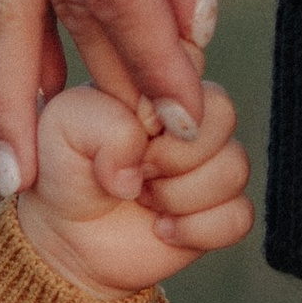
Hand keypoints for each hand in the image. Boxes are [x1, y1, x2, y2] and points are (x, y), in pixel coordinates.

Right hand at [0, 0, 256, 190]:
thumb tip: (189, 32)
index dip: (152, 60)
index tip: (184, 119)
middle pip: (64, 2)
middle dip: (104, 86)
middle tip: (132, 164)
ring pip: (9, 2)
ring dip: (19, 92)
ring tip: (22, 175)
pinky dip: (7, 43)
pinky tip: (13, 105)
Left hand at [11, 79, 253, 300]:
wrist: (66, 238)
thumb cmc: (64, 170)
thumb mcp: (62, 129)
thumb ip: (103, 122)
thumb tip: (144, 156)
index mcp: (160, 81)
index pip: (191, 64)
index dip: (158, 106)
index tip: (127, 127)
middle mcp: (194, 118)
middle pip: (221, 115)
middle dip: (169, 154)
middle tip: (133, 170)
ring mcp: (213, 164)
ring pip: (234, 167)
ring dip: (178, 195)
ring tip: (143, 200)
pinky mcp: (223, 210)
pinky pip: (239, 215)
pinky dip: (196, 229)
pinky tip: (162, 229)